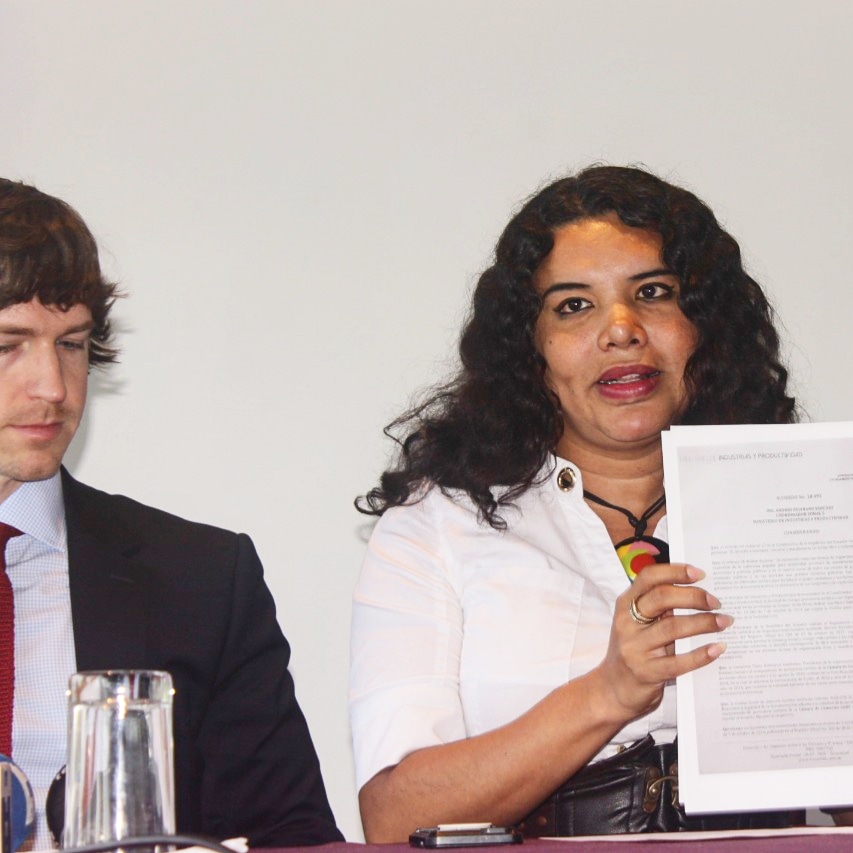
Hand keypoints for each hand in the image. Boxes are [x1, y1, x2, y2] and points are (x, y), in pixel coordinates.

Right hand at [596, 563, 731, 721]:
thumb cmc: (634, 651)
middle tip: (716, 602)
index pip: (648, 578)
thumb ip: (659, 608)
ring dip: (704, 623)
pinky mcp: (646, 672)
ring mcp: (634, 648)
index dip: (675, 571)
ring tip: (724, 622)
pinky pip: (678, 662)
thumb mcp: (638, 624)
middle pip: (661, 598)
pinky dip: (701, 654)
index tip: (700, 574)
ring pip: (673, 628)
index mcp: (625, 604)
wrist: (612, 689)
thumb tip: (701, 593)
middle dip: (694, 597)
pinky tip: (718, 648)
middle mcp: (626, 622)